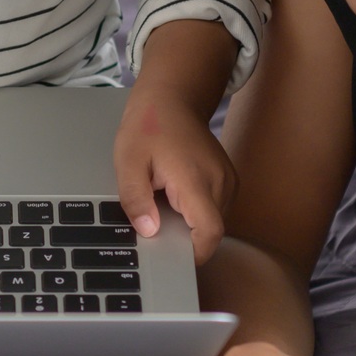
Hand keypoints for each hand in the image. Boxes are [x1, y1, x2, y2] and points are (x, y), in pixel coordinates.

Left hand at [112, 86, 235, 261]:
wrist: (172, 99)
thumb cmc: (149, 126)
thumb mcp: (128, 161)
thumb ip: (135, 199)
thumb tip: (149, 231)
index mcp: (196, 179)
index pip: (210, 232)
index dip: (193, 253)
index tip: (171, 256)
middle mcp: (220, 182)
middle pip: (211, 230)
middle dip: (184, 237)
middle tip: (157, 221)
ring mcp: (227, 180)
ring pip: (214, 221)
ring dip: (190, 223)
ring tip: (165, 202)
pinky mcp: (227, 180)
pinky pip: (215, 208)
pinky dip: (195, 211)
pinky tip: (175, 195)